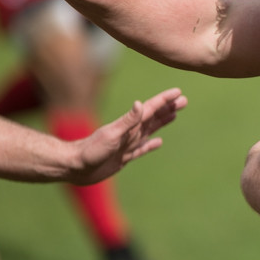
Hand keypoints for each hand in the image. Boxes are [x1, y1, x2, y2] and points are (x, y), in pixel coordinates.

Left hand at [69, 88, 187, 184]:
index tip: (178, 92)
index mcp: (129, 126)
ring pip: (151, 130)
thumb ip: (127, 120)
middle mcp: (131, 133)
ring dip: (162, 122)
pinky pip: (143, 148)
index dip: (164, 100)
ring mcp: (128, 144)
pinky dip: (151, 144)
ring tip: (174, 115)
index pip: (150, 109)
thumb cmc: (91, 151)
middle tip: (183, 100)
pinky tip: (159, 142)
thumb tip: (139, 103)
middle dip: (168, 108)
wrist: (76, 167)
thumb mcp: (111, 134)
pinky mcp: (125, 156)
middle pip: (154, 117)